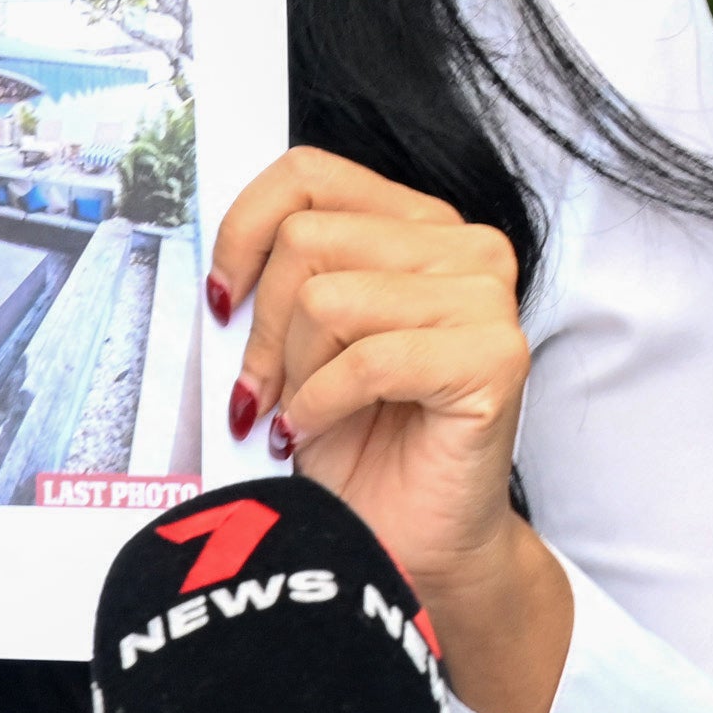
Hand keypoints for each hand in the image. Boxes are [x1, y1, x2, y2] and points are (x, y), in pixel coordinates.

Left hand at [209, 147, 570, 712]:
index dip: (244, 231)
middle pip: (307, 241)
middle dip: (265, 328)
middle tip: (263, 389)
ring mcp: (487, 299)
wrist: (414, 539)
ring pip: (329, 299)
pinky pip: (368, 360)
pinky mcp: (495, 357)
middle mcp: (463, 247)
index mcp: (416, 224)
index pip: (308, 173)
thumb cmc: (360, 442)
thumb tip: (216, 264)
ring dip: (294, 372)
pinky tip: (317, 430)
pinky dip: (322, 404)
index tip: (221, 297)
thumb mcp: (301, 342)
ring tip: (302, 413)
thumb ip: (278, 279)